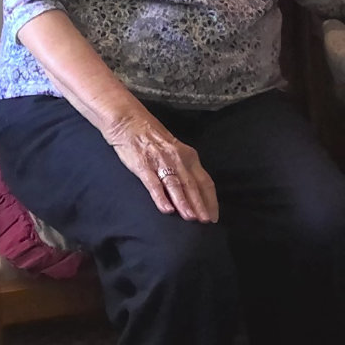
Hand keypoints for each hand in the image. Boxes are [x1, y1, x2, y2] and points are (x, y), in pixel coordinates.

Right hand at [104, 109, 218, 222]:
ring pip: (176, 185)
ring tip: (191, 218)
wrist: (129, 122)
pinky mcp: (143, 165)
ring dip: (184, 203)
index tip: (214, 216)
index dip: (211, 200)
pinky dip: (161, 197)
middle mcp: (178, 159)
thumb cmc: (152, 139)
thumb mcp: (175, 151)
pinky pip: (154, 183)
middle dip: (201, 205)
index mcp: (188, 156)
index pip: (205, 181)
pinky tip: (167, 210)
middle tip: (206, 222)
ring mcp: (161, 162)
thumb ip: (185, 168)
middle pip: (193, 185)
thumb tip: (195, 191)